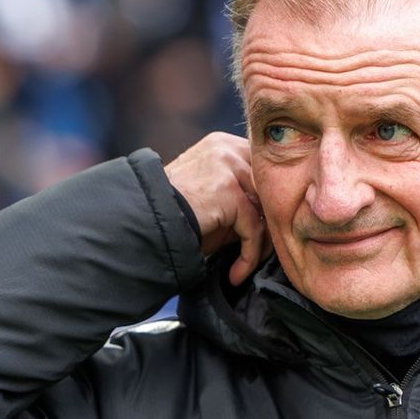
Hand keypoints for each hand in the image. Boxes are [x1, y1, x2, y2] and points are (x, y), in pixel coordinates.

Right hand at [165, 132, 271, 285]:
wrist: (144, 220)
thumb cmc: (174, 216)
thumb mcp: (213, 201)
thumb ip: (243, 200)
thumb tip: (275, 221)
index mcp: (223, 144)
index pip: (261, 174)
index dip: (264, 207)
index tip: (261, 238)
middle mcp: (227, 148)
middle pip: (266, 191)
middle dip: (267, 227)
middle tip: (257, 255)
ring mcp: (229, 165)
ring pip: (264, 210)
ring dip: (258, 245)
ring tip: (246, 267)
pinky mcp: (229, 189)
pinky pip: (252, 228)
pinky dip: (248, 256)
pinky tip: (236, 274)